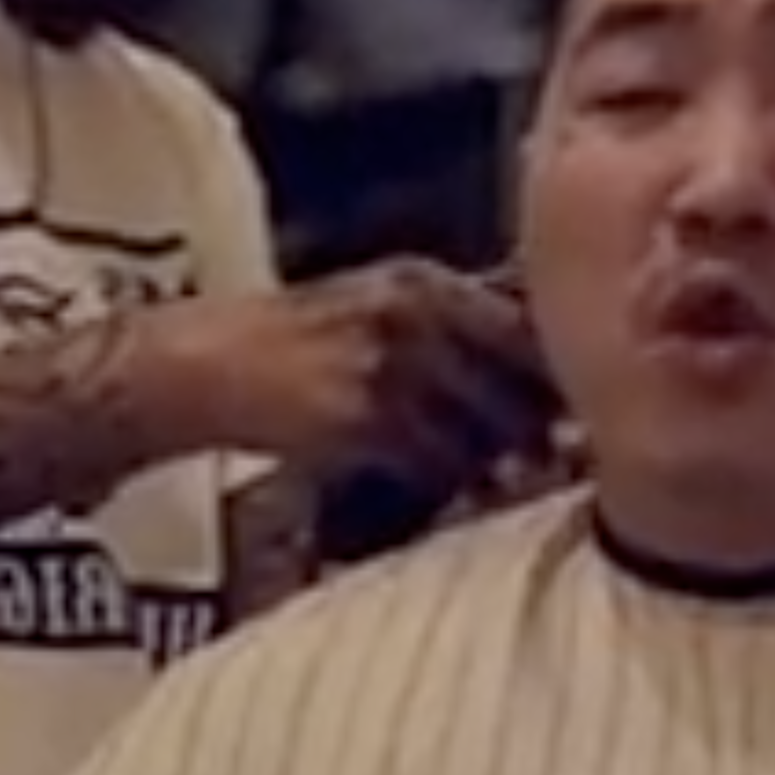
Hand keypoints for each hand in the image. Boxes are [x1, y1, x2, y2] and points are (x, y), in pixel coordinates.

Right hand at [126, 258, 559, 486]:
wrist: (200, 366)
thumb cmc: (288, 342)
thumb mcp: (369, 304)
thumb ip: (443, 322)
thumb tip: (527, 359)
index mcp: (421, 281)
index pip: (521, 322)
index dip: (555, 370)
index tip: (574, 404)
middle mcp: (414, 315)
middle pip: (516, 378)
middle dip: (536, 424)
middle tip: (551, 457)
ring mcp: (390, 368)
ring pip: (482, 429)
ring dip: (495, 463)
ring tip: (498, 481)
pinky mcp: (364, 422)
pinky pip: (436, 466)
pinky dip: (446, 486)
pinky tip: (439, 493)